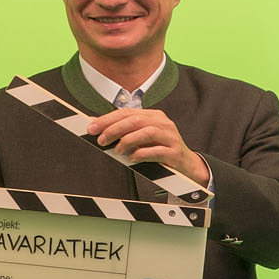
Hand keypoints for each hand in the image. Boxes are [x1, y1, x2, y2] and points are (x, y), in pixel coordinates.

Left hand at [85, 108, 211, 185]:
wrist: (186, 166)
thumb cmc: (159, 151)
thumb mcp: (142, 138)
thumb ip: (124, 131)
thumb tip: (96, 125)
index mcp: (154, 116)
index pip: (127, 112)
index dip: (107, 119)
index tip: (91, 128)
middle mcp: (164, 123)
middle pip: (135, 120)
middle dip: (114, 129)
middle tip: (101, 140)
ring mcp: (171, 137)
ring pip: (146, 132)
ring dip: (127, 141)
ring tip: (117, 151)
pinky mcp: (175, 152)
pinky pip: (156, 151)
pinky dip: (141, 154)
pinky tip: (132, 158)